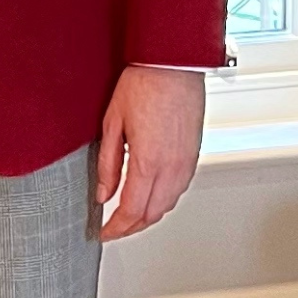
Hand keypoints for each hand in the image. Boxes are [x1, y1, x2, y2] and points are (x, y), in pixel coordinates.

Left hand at [95, 66, 203, 241]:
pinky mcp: (194, 156)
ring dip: (148, 216)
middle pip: (152, 214)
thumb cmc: (143, 84)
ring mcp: (186, 163)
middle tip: (113, 228)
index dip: (116, 228)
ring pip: (168, 205)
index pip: (132, 211)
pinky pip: (178, 190)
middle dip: (132, 227)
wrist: (172, 65)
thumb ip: (107, 163)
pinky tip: (150, 196)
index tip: (104, 232)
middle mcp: (172, 168)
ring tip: (129, 216)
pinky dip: (162, 201)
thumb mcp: (112, 122)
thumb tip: (103, 192)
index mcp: (148, 162)